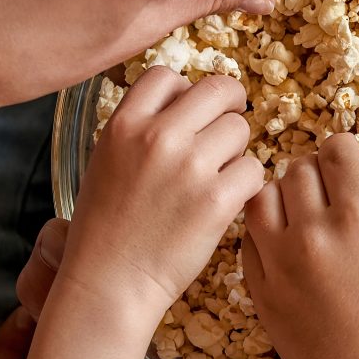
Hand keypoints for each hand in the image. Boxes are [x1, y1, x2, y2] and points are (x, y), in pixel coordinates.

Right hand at [55, 67, 268, 329]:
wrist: (110, 282)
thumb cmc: (105, 230)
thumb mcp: (106, 162)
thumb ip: (139, 130)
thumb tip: (182, 105)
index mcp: (124, 124)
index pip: (167, 76)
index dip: (185, 92)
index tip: (190, 113)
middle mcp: (157, 137)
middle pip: (217, 90)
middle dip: (228, 107)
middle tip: (226, 132)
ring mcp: (189, 167)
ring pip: (240, 130)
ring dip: (235, 152)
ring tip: (215, 179)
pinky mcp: (217, 200)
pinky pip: (253, 170)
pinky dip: (246, 186)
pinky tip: (226, 202)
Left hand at [239, 134, 358, 358]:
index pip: (336, 148)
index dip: (345, 155)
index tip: (350, 170)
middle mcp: (315, 232)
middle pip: (297, 169)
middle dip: (316, 176)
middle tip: (332, 199)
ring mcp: (282, 265)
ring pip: (263, 199)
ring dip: (283, 200)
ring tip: (304, 220)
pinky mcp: (261, 294)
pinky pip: (250, 243)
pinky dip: (267, 237)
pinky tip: (292, 252)